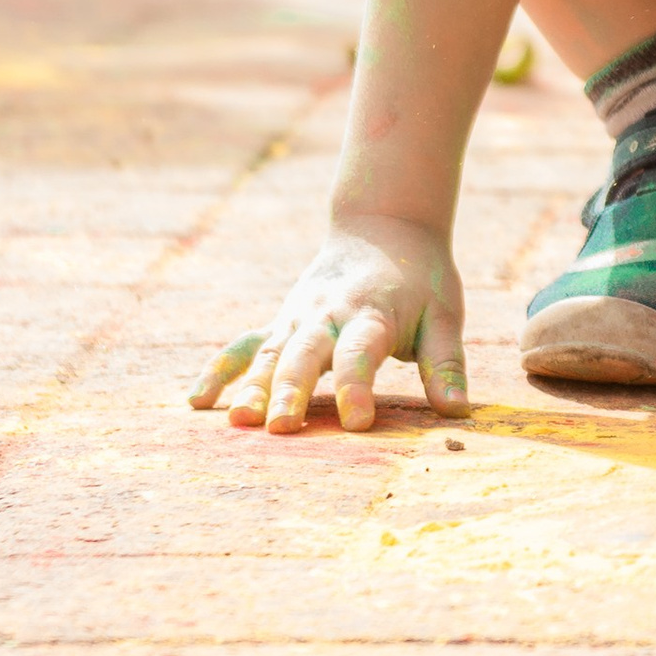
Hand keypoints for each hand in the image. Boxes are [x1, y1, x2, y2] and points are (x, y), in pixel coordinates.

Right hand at [189, 215, 467, 432]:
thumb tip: (458, 413)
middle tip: (282, 428)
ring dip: (252, 385)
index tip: (357, 421)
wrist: (384, 226)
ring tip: (239, 422)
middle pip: (305, 353)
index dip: (357, 385)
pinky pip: (244, 345)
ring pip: (270, 352)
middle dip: (292, 390)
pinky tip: (197, 400)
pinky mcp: (280, 322)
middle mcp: (328, 313)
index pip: (361, 351)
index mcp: (372, 312)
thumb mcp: (444, 314)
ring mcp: (297, 316)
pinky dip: (221, 370)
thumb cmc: (420, 279)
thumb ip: (446, 364)